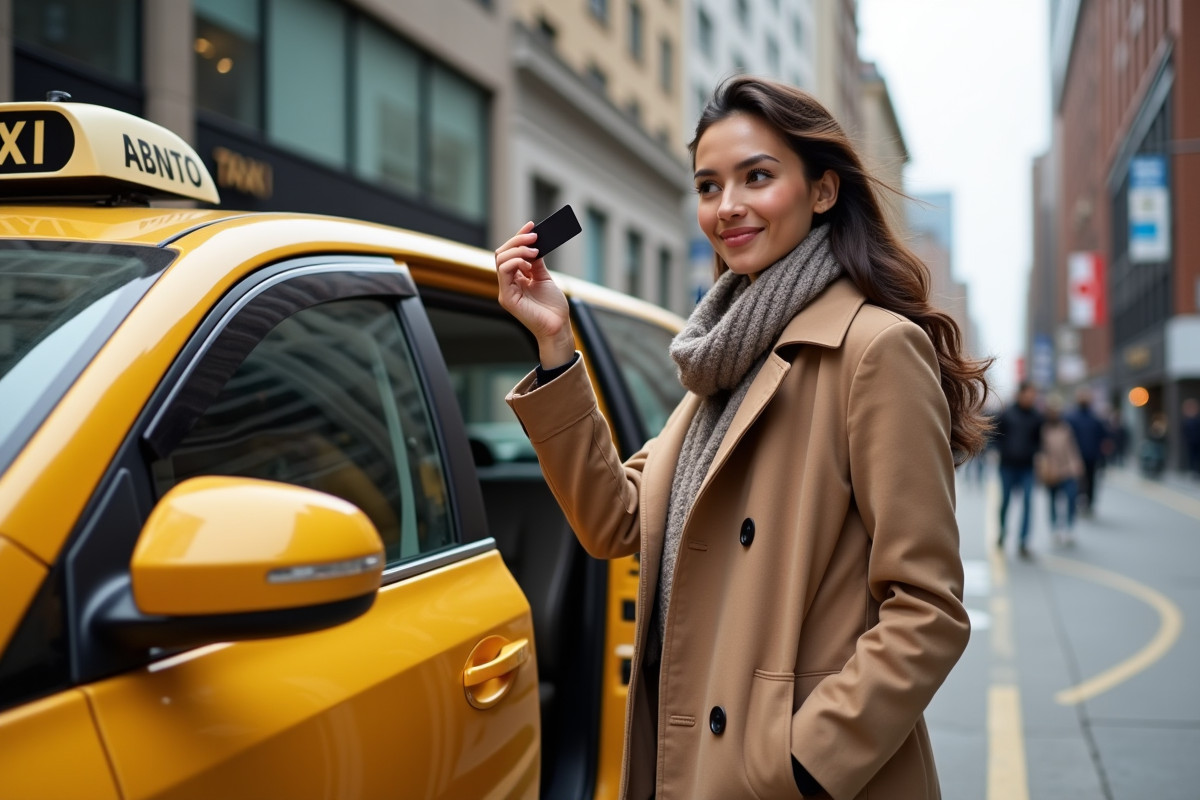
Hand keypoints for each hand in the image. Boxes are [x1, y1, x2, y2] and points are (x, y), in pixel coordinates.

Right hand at [496, 221, 574, 366]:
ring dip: (518, 250)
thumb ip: (536, 262)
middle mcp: (508, 284)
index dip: (519, 237)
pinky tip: (529, 263)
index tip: (532, 225)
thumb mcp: (544, 278)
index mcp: (515, 279)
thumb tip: (534, 244)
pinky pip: (504, 272)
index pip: (510, 253)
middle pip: (502, 253)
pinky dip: (515, 262)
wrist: (558, 327)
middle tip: (534, 236)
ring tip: (535, 251)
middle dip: (517, 241)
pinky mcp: (507, 298)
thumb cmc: (553, 307)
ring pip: (501, 260)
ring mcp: (506, 291)